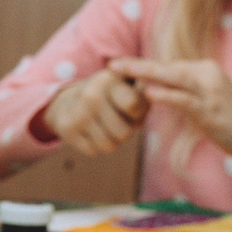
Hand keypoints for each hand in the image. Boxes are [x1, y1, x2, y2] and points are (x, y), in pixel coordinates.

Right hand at [36, 69, 150, 157]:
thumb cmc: (111, 94)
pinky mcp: (67, 130)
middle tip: (120, 120)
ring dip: (113, 140)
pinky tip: (93, 131)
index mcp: (109, 80)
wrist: (68, 99)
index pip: (134, 105)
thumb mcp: (128, 82)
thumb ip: (147, 85)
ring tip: (108, 126)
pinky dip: (96, 145)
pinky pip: (94, 150)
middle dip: (126, 130)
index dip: (138, 113)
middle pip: (124, 132)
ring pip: (109, 145)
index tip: (133, 107)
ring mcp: (77, 114)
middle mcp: (91, 96)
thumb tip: (164, 92)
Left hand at [109, 57, 231, 162]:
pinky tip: (148, 93)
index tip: (118, 65)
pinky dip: (166, 95)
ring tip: (121, 71)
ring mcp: (210, 91)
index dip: (142, 66)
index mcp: (204, 69)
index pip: (167, 65)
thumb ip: (182, 88)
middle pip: (166, 67)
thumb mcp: (203, 96)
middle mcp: (207, 75)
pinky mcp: (210, 109)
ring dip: (145, 73)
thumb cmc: (227, 116)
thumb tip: (154, 85)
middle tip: (111, 64)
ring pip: (173, 78)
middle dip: (137, 65)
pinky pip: (185, 99)